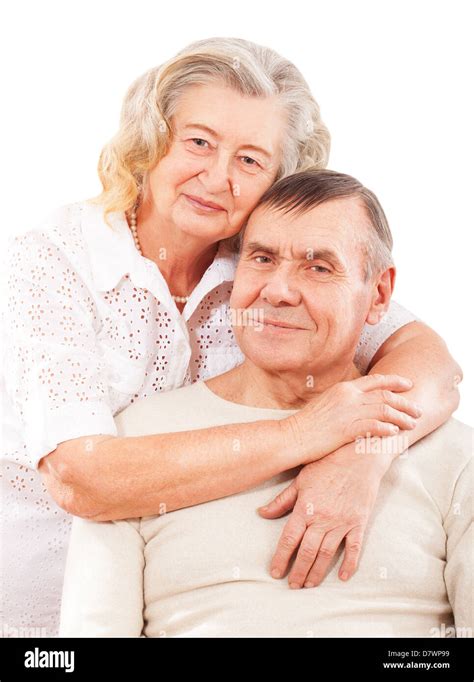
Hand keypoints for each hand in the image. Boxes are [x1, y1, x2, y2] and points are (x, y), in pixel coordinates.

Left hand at [259, 442, 391, 587]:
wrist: (358, 455)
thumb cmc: (327, 464)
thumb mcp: (301, 480)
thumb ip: (282, 500)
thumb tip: (262, 513)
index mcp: (305, 508)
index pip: (289, 539)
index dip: (281, 558)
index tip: (275, 572)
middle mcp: (323, 518)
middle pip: (307, 551)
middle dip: (298, 571)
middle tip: (292, 585)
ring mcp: (342, 522)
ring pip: (327, 554)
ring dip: (317, 572)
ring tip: (309, 585)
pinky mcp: (359, 522)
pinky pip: (354, 548)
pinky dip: (349, 564)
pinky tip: (342, 577)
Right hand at [280, 373, 421, 463]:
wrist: (292, 436)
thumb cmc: (308, 424)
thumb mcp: (327, 403)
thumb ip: (345, 400)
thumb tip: (359, 403)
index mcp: (344, 388)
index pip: (375, 380)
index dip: (395, 381)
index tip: (408, 384)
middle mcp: (348, 396)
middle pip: (385, 394)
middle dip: (405, 402)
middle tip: (417, 410)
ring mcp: (348, 412)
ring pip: (383, 410)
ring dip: (401, 417)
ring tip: (412, 425)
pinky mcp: (346, 429)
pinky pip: (372, 426)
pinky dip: (386, 429)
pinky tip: (394, 433)